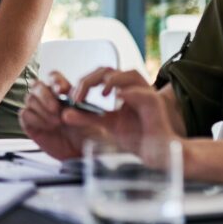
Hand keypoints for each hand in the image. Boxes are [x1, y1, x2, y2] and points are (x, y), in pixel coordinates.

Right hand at [19, 72, 94, 159]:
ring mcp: (38, 111)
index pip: (53, 77)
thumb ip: (80, 115)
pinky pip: (24, 114)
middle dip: (45, 96)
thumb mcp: (91, 121)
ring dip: (42, 110)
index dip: (55, 81)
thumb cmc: (87, 134)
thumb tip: (64, 112)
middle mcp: (48, 99)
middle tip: (56, 109)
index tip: (62, 91)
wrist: (81, 152)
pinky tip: (47, 127)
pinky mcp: (30, 124)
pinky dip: (35, 119)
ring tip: (56, 122)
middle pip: (37, 86)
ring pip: (30, 99)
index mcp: (63, 93)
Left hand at [61, 67, 181, 163]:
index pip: (101, 73)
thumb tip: (66, 113)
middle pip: (110, 70)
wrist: (156, 153)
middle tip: (78, 97)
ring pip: (130, 74)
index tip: (73, 97)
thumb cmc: (136, 137)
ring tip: (100, 94)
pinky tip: (118, 98)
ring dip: (111, 80)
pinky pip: (143, 94)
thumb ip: (88, 117)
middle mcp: (135, 87)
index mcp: (123, 88)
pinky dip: (130, 93)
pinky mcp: (156, 105)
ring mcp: (147, 94)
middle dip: (90, 80)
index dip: (85, 81)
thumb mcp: (107, 124)